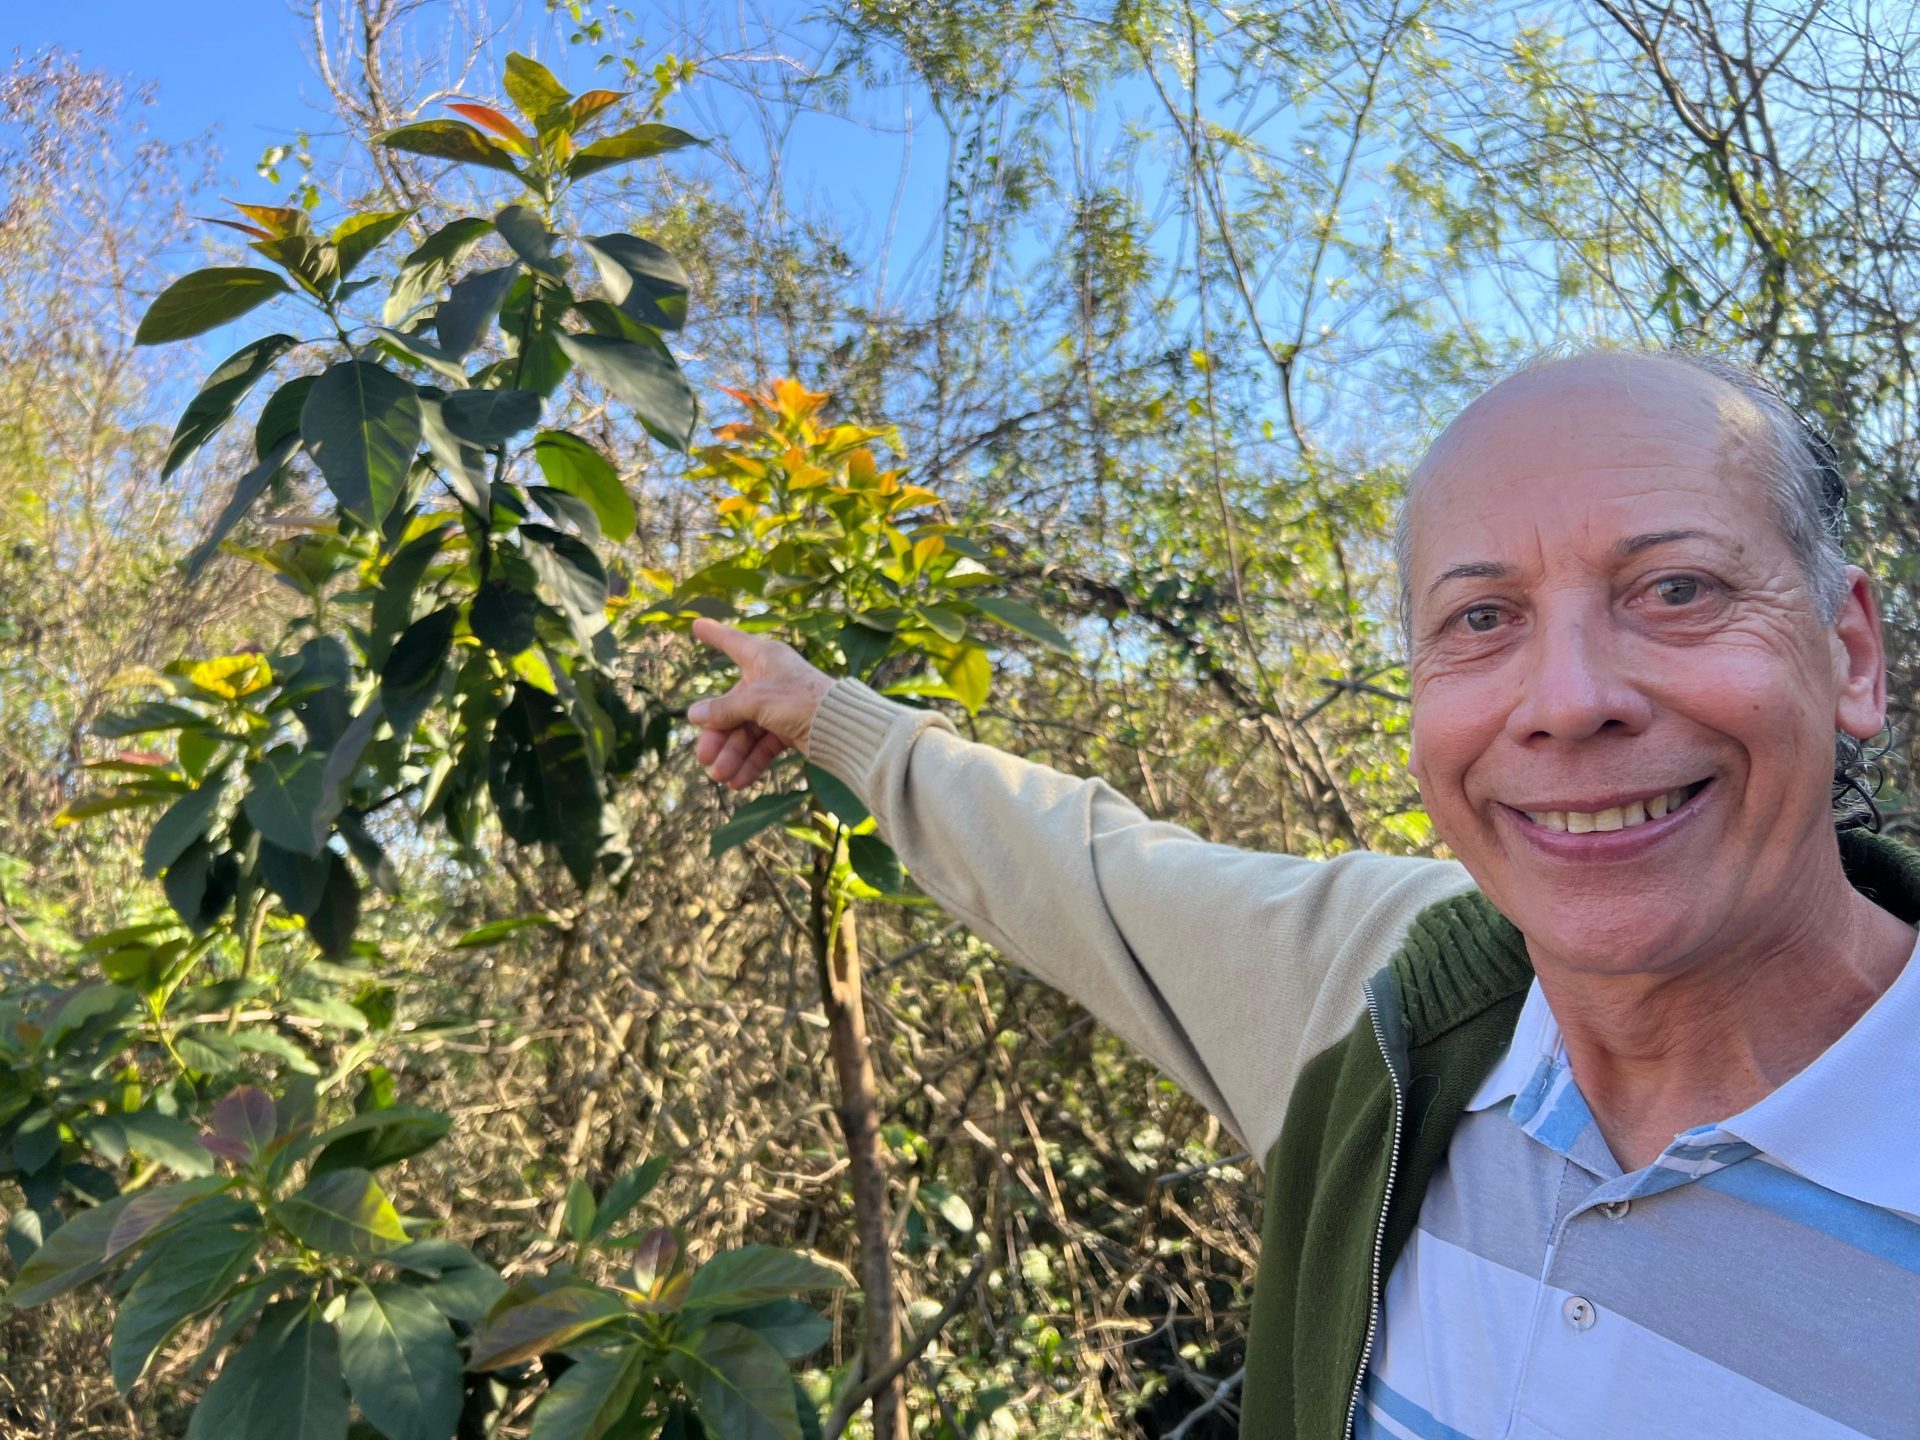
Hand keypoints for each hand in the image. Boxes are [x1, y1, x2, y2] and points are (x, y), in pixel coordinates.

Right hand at [686, 618, 834, 788]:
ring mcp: (778, 706)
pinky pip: (763, 746)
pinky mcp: (788, 729)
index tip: (696, 624)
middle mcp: (769, 680)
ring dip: (734, 755)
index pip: (732, 643)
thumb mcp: (756, 701)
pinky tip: (740, 781)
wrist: (840, 727)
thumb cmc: (799, 699)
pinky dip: (752, 762)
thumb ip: (725, 709)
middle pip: (732, 706)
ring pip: (747, 731)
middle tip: (705, 758)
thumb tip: (694, 714)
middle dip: (719, 735)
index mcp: (763, 658)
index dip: (714, 634)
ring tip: (722, 777)